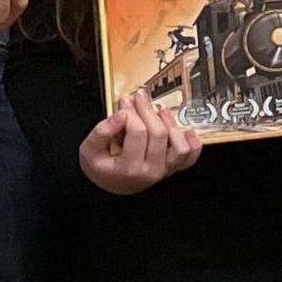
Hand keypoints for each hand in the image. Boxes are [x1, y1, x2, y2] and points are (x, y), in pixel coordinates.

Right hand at [79, 90, 201, 194]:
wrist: (111, 184)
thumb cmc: (101, 168)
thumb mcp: (89, 150)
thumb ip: (101, 132)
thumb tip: (121, 115)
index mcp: (129, 168)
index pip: (137, 132)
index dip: (131, 113)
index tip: (124, 103)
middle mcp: (151, 171)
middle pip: (158, 133)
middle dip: (147, 110)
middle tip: (138, 98)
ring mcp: (165, 170)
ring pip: (179, 145)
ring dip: (171, 124)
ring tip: (159, 111)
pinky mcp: (173, 167)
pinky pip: (191, 156)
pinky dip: (192, 142)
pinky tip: (185, 129)